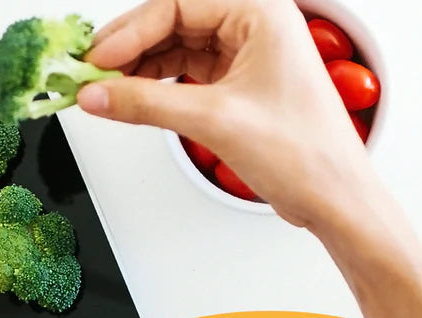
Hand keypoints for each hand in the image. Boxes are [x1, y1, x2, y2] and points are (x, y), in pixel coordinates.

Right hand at [77, 0, 371, 228]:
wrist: (331, 195)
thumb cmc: (302, 151)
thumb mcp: (213, 119)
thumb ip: (147, 104)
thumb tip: (96, 95)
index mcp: (259, 11)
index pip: (176, 5)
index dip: (129, 32)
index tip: (95, 60)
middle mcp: (253, 26)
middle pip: (172, 24)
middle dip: (129, 50)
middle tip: (90, 74)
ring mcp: (245, 57)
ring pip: (176, 51)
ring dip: (139, 70)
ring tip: (104, 91)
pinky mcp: (237, 88)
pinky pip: (186, 77)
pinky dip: (156, 89)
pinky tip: (132, 100)